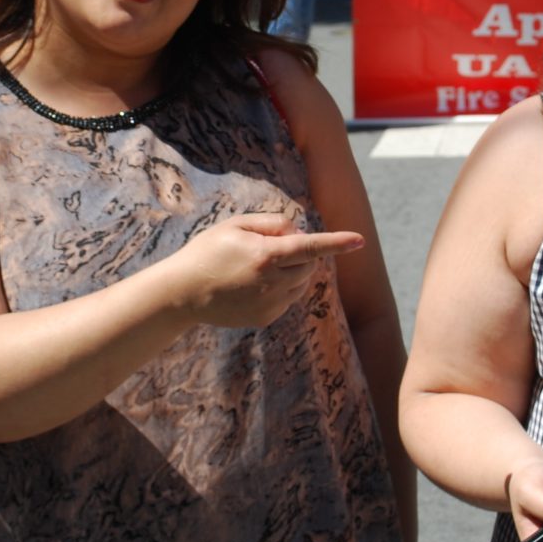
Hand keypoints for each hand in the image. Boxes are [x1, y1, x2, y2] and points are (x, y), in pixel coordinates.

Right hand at [166, 213, 360, 327]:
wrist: (183, 293)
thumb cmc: (207, 252)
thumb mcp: (235, 225)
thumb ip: (271, 223)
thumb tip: (297, 232)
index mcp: (266, 255)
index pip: (310, 246)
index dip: (337, 243)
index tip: (359, 240)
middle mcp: (273, 282)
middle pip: (309, 264)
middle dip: (302, 253)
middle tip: (269, 246)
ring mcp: (271, 304)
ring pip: (301, 283)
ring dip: (293, 271)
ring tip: (258, 266)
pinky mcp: (266, 318)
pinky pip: (288, 299)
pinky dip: (281, 288)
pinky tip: (252, 285)